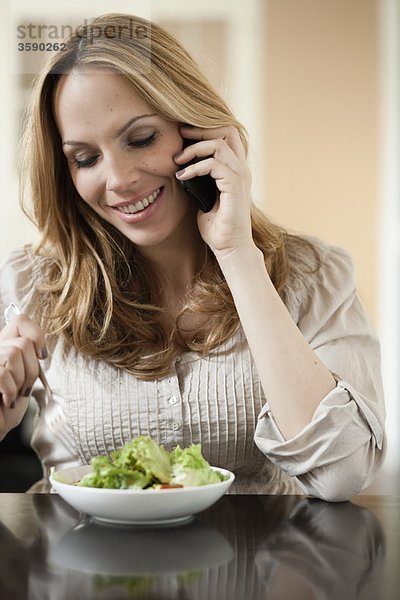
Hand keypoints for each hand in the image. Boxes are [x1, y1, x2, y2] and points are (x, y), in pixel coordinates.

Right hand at [0, 314, 46, 439]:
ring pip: (15, 352)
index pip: (20, 320)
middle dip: (31, 370)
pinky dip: (10, 391)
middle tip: (23, 388)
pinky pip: (3, 373)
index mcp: (2, 347)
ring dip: (21, 380)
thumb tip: (40, 347)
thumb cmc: (5, 411)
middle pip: (23, 342)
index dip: (36, 334)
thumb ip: (28, 358)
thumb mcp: (23, 378)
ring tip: (13, 395)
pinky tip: (6, 401)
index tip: (41, 355)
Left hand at [175, 125, 254, 258]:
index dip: (205, 129)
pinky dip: (195, 167)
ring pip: (218, 144)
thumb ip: (199, 182)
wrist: (230, 248)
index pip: (227, 135)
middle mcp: (241, 169)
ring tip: (177, 159)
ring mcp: (240, 177)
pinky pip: (214, 165)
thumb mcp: (204, 198)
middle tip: (179, 134)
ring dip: (194, 148)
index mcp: (236, 169)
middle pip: (227, 130)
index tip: (183, 134)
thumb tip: (182, 169)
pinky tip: (182, 175)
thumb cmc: (217, 227)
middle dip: (201, 129)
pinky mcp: (235, 187)